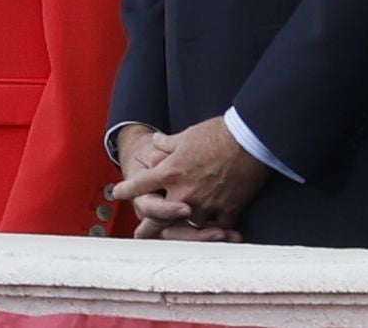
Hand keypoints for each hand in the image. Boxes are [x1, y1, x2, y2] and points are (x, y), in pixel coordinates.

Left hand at [113, 124, 239, 239]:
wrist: (249, 140)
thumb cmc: (217, 134)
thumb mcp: (185, 136)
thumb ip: (167, 144)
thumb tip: (156, 143)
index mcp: (170, 172)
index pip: (141, 184)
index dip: (127, 189)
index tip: (117, 193)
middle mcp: (184, 192)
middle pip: (161, 216)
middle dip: (149, 226)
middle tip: (140, 234)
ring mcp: (206, 204)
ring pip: (190, 223)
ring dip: (186, 225)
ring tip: (181, 232)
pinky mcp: (228, 209)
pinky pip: (217, 226)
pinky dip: (216, 228)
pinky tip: (214, 232)